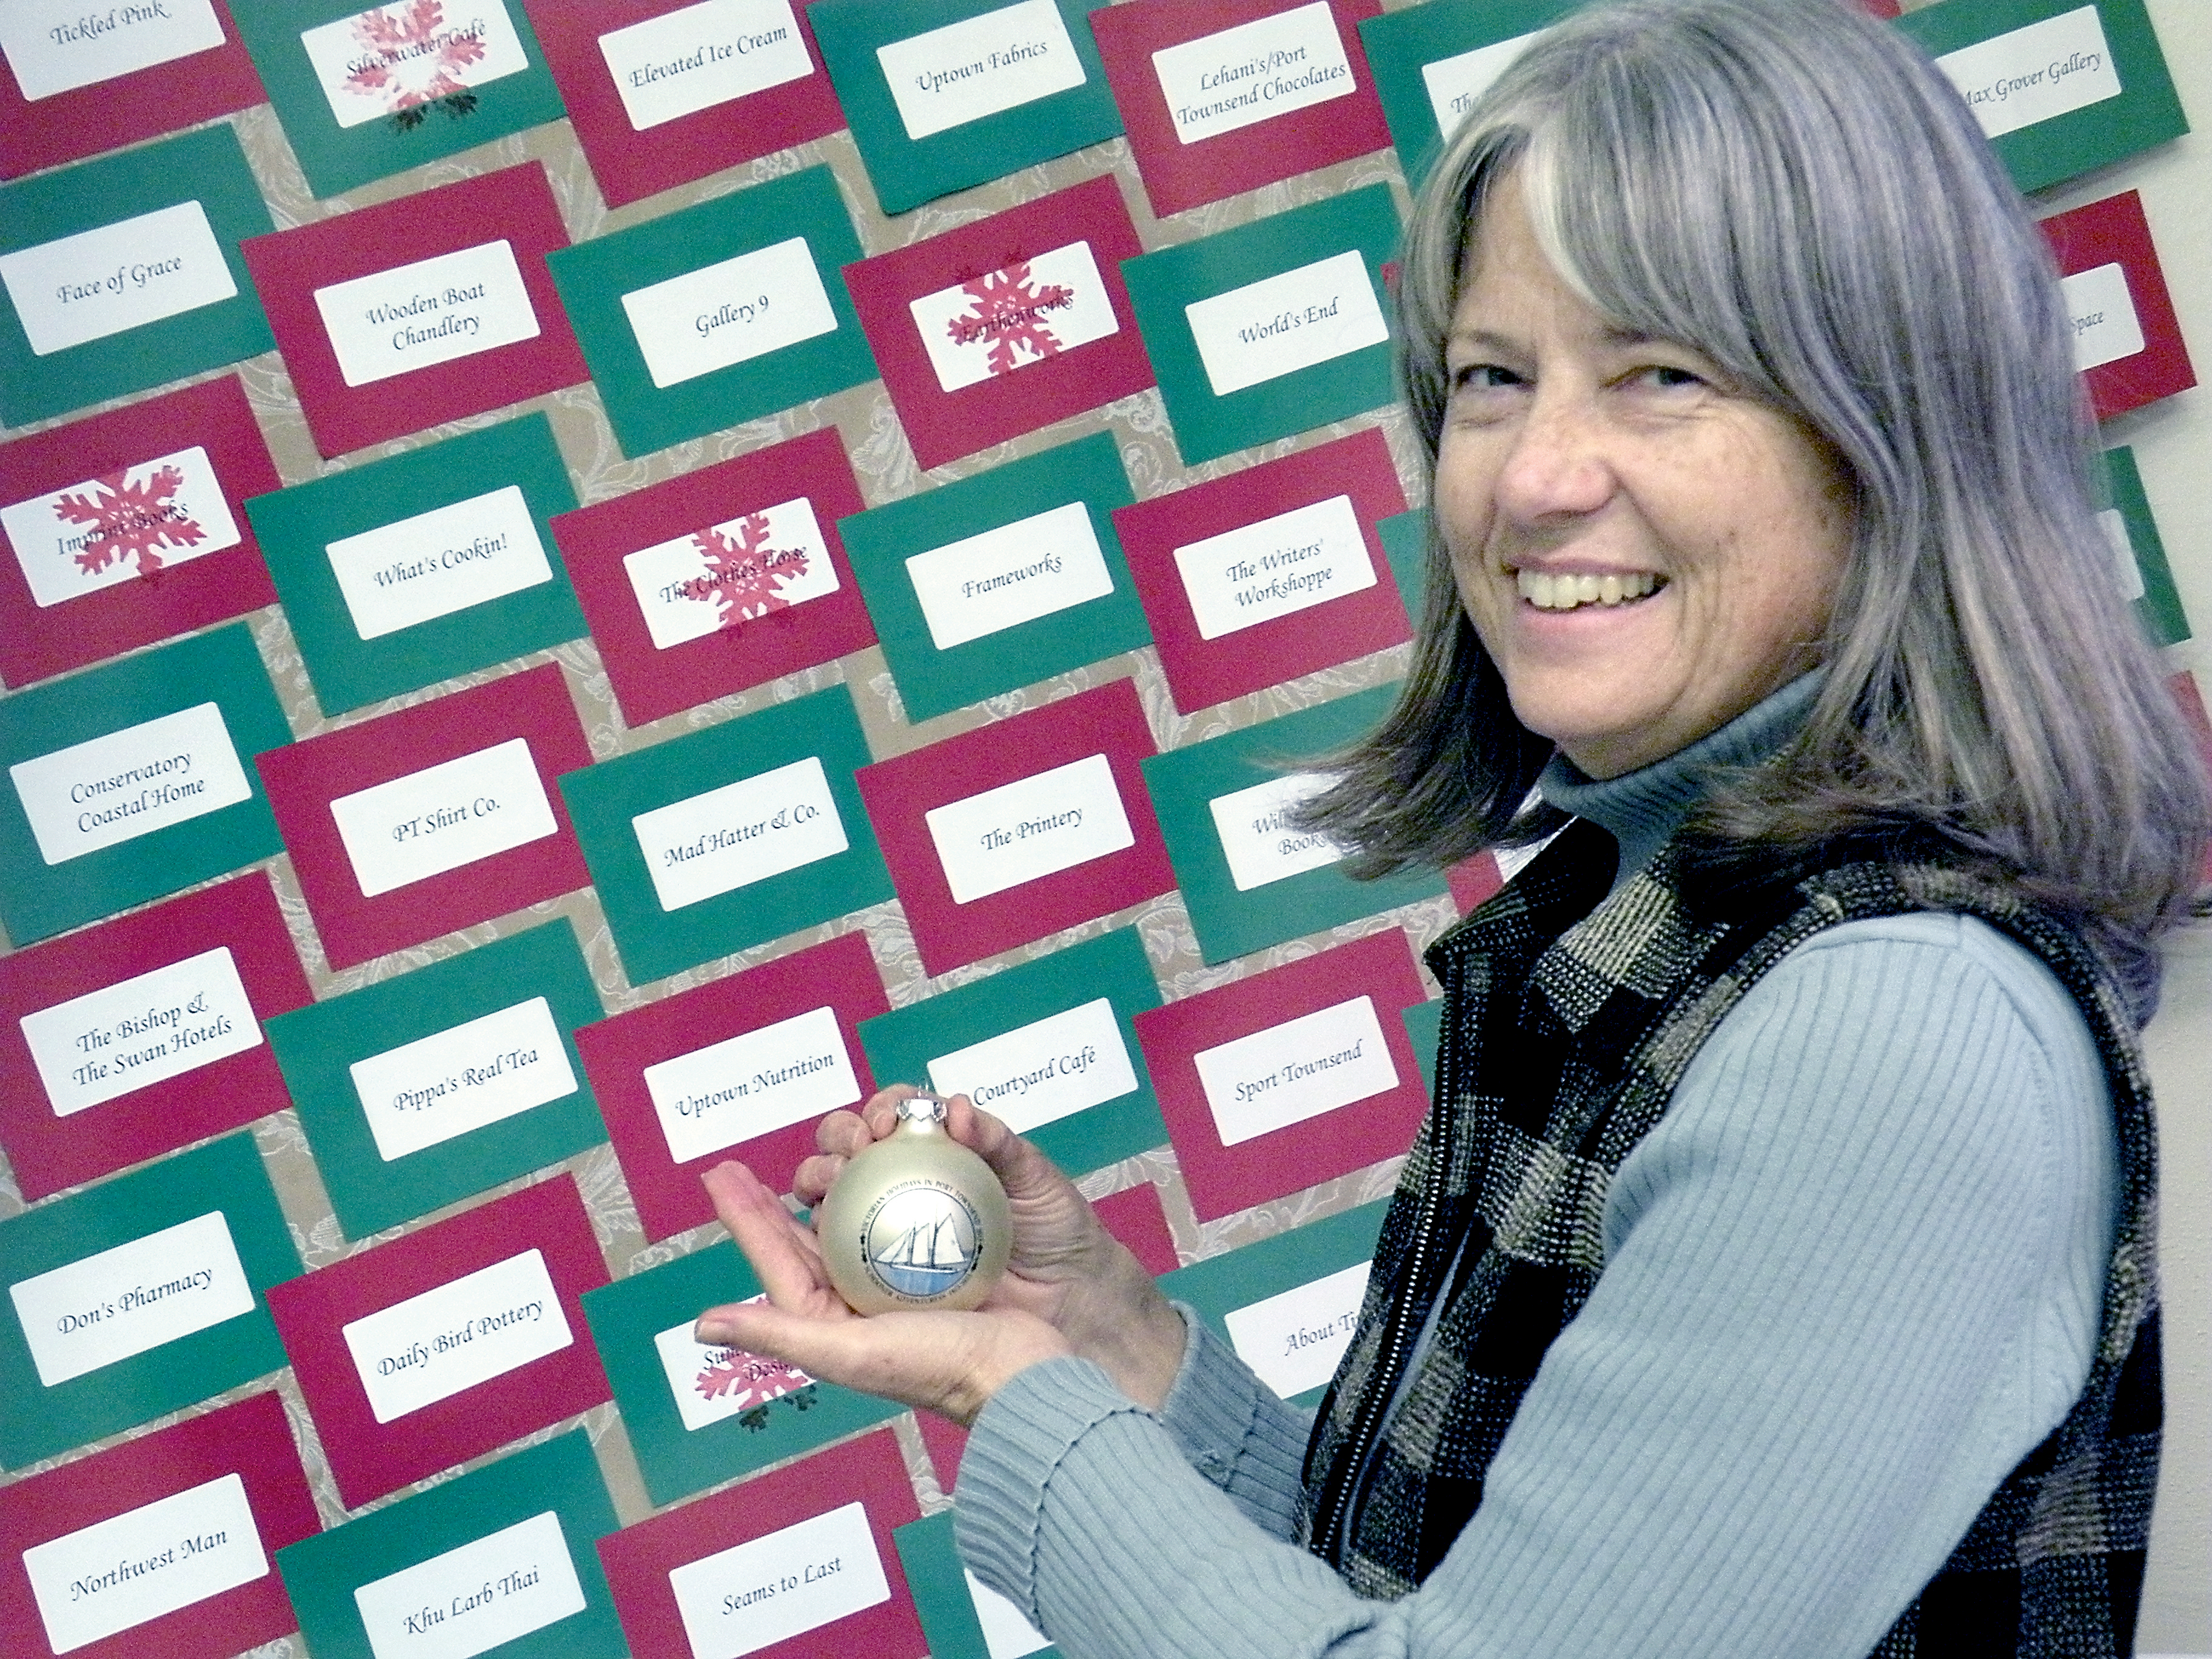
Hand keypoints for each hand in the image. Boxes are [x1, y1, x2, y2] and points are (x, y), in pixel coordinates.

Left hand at [696, 1087, 1186, 1422]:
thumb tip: (702, 1323)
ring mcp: (931, 1235)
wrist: (1031, 1365)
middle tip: (829, 1149)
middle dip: (822, 1160)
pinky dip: (941, 1130)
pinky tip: (939, 1117)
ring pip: (886, 1169)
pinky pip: (949, 1159)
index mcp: (841, 1303)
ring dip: (874, 1136)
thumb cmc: (938, 1368)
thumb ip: (776, 1332)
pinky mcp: (976, 1212)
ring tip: (875, 1123)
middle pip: (834, 1196)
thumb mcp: (847, 1352)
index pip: (783, 1245)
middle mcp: (880, 1266)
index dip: (748, 1209)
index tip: (722, 1171)